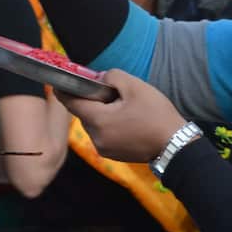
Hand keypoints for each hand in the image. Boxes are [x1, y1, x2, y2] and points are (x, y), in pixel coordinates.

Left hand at [55, 69, 186, 162]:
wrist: (175, 145)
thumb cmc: (156, 114)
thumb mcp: (135, 86)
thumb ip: (112, 77)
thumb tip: (100, 79)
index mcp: (98, 121)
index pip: (72, 103)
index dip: (64, 91)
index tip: (57, 82)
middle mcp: (96, 138)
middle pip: (85, 114)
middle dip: (91, 100)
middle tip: (105, 89)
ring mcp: (104, 149)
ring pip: (95, 124)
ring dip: (101, 113)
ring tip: (120, 104)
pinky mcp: (113, 154)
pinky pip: (104, 134)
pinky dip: (108, 124)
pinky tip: (125, 118)